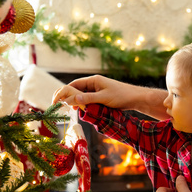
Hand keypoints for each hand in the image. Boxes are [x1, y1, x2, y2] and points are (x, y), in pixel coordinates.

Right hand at [54, 75, 169, 119]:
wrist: (135, 98)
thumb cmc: (121, 96)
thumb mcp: (103, 98)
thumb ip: (88, 99)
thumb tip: (72, 100)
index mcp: (93, 81)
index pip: (73, 85)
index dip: (63, 92)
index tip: (56, 100)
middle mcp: (93, 84)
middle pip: (75, 89)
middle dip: (66, 96)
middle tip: (58, 105)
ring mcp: (97, 90)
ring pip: (81, 95)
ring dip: (74, 101)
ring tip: (69, 110)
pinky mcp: (101, 96)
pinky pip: (87, 99)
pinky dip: (82, 104)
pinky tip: (80, 110)